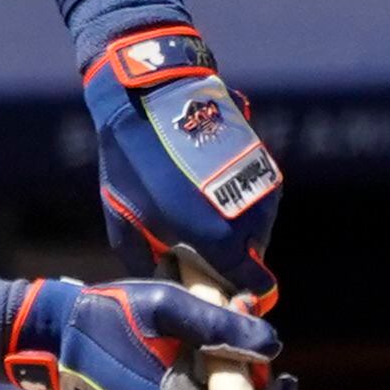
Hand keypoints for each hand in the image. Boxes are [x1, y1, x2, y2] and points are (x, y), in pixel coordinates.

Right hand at [4, 277, 286, 389]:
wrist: (50, 333)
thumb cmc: (107, 314)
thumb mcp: (167, 306)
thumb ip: (221, 326)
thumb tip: (273, 346)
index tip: (284, 376)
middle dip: (244, 383)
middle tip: (249, 338)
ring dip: (219, 381)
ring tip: (218, 333)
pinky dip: (195, 385)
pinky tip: (191, 349)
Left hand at [81, 21, 280, 306]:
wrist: (152, 92)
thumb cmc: (133, 161)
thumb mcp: (126, 223)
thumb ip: (148, 263)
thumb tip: (164, 281)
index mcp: (221, 238)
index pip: (256, 286)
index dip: (239, 296)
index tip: (219, 296)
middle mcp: (251, 215)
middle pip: (253, 259)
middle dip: (229, 264)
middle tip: (194, 254)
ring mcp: (262, 186)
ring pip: (257, 229)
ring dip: (234, 233)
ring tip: (196, 218)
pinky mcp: (263, 161)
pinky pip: (257, 200)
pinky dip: (237, 205)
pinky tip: (206, 193)